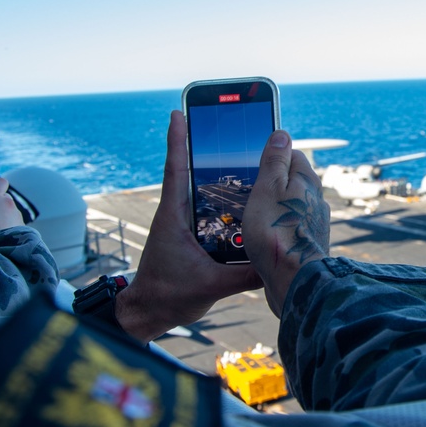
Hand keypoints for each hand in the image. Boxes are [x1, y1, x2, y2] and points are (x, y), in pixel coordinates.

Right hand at [0, 177, 23, 237]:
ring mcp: (17, 214)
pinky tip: (6, 238)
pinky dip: (13, 228)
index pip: (0, 182)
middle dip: (0, 207)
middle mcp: (7, 204)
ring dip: (7, 219)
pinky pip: (17, 223)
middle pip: (5, 199)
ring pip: (12, 212)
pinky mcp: (24, 225)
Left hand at [115, 111, 263, 342]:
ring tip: (242, 154)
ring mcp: (183, 224)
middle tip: (223, 124)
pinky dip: (224, 201)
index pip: (176, 170)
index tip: (178, 113)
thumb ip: (244, 275)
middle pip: (192, 172)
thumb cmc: (168, 296)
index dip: (177, 141)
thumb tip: (275, 264)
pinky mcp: (191, 236)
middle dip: (205, 147)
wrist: (150, 313)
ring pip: (203, 191)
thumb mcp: (210, 285)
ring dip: (218, 173)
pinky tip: (245, 198)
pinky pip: (210, 211)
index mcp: (174, 217)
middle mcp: (177, 214)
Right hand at [242, 130, 328, 317]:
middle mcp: (315, 199)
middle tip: (245, 192)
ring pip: (288, 206)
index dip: (269, 156)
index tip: (250, 164)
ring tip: (249, 217)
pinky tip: (261, 238)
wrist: (294, 281)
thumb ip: (275, 161)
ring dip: (272, 208)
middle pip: (289, 181)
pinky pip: (289, 227)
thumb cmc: (277, 233)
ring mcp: (313, 222)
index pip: (290, 154)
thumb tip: (282, 134)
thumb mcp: (268, 188)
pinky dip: (276, 227)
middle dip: (269, 183)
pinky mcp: (307, 243)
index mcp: (307, 180)